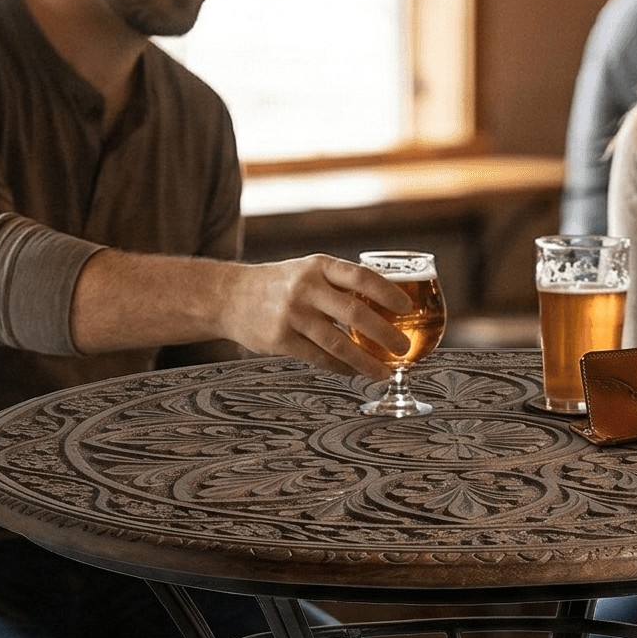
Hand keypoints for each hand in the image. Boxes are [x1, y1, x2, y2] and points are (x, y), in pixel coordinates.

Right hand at [221, 254, 411, 377]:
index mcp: (318, 266)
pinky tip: (354, 372)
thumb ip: (339, 284)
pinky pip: (319, 358)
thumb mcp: (308, 271)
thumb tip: (386, 302)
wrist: (229, 296)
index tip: (407, 307)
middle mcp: (305, 288)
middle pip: (355, 313)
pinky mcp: (280, 340)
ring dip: (366, 361)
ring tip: (385, 372)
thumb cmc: (280, 284)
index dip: (387, 292)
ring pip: (338, 344)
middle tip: (404, 347)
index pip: (360, 276)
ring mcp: (291, 315)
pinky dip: (341, 367)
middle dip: (385, 334)